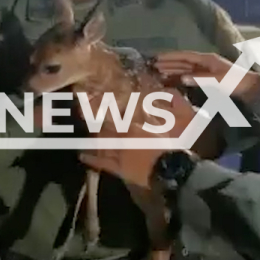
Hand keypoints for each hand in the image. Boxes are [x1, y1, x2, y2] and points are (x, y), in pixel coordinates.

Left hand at [79, 88, 194, 188]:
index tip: (96, 99)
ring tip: (85, 132)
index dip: (106, 105)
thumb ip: (171, 101)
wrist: (174, 168)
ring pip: (101, 142)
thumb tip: (166, 90)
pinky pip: (101, 163)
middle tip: (85, 113)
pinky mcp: (119, 168)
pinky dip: (90, 158)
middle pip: (105, 125)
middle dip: (95, 120)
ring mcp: (119, 151)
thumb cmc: (177, 143)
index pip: (117, 111)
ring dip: (93, 137)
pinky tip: (81, 155)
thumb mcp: (179, 117)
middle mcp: (123, 134)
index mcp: (136, 121)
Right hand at [154, 51, 259, 102]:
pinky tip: (174, 80)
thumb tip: (181, 78)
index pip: (185, 56)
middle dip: (169, 63)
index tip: (158, 57)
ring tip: (159, 72)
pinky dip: (181, 77)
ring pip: (186, 69)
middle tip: (153, 65)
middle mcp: (205, 63)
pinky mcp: (209, 79)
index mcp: (207, 59)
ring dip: (173, 70)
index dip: (171, 56)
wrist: (251, 88)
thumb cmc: (235, 82)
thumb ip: (199, 79)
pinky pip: (191, 76)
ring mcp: (207, 71)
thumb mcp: (218, 80)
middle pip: (183, 62)